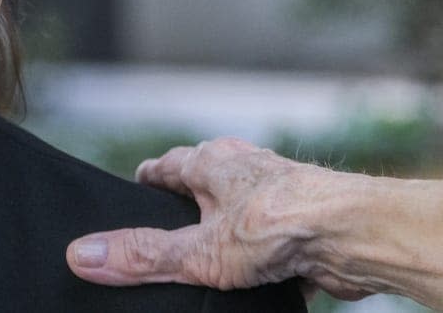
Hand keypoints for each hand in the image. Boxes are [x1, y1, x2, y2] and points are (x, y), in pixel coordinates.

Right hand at [66, 137, 368, 299]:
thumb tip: (81, 254)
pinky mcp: (306, 223)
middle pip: (202, 186)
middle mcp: (245, 169)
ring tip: (210, 265)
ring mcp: (278, 193)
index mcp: (212, 161)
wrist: (361, 237)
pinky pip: (272, 239)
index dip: (146, 183)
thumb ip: (142, 256)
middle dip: (185, 209)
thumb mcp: (199, 250)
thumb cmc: (285, 226)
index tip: (130, 197)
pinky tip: (256, 282)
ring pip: (239, 212)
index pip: (165, 166)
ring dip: (226, 234)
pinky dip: (261, 257)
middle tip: (166, 237)